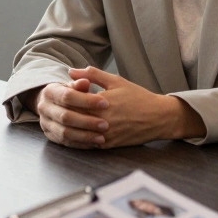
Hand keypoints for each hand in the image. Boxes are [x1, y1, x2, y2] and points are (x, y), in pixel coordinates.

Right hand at [34, 78, 109, 148]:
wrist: (53, 103)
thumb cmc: (70, 92)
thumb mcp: (74, 85)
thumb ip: (80, 83)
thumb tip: (85, 82)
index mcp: (49, 92)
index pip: (67, 96)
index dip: (87, 100)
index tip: (105, 103)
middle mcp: (44, 108)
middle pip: (65, 117)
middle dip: (87, 121)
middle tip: (105, 125)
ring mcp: (45, 123)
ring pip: (64, 132)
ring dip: (84, 136)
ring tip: (101, 138)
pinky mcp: (50, 135)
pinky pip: (65, 142)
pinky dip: (81, 144)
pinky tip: (94, 143)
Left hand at [67, 67, 205, 147]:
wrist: (158, 117)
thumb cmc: (137, 96)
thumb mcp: (115, 81)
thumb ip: (92, 75)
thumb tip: (71, 71)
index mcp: (101, 102)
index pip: (72, 100)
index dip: (65, 96)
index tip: (64, 92)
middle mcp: (101, 120)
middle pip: (72, 118)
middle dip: (64, 112)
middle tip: (59, 107)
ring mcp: (104, 135)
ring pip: (77, 134)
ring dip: (68, 128)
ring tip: (63, 120)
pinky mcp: (108, 146)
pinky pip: (86, 145)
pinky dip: (77, 140)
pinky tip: (73, 133)